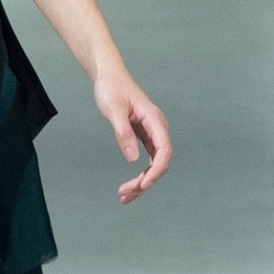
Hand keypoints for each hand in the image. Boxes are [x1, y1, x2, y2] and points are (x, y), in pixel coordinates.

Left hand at [94, 68, 171, 204]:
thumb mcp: (114, 110)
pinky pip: (147, 160)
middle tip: (125, 194)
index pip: (164, 150)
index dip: (156, 170)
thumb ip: (123, 133)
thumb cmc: (111, 88)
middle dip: (146, 181)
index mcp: (154, 120)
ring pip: (154, 164)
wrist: (109, 76)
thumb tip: (133, 159)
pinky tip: (130, 187)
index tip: (143, 185)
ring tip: (124, 197)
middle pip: (160, 162)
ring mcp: (152, 133)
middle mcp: (157, 128)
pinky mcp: (144, 136)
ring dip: (143, 182)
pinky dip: (140, 175)